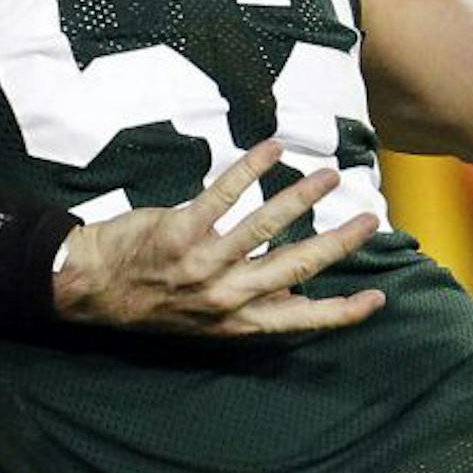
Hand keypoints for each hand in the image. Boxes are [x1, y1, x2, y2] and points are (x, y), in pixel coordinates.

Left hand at [53, 140, 387, 335]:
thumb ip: (247, 308)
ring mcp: (204, 262)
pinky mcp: (181, 229)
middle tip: (370, 218)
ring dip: (302, 198)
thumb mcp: (204, 322)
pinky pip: (222, 193)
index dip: (344, 311)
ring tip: (330, 176)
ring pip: (265, 226)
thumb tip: (292, 296)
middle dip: (338, 243)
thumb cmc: (149, 301)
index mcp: (238, 321)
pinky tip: (273, 149)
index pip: (303, 320)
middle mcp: (226, 296)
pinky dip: (251, 168)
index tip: (380, 297)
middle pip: (296, 267)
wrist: (91, 286)